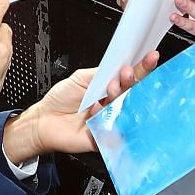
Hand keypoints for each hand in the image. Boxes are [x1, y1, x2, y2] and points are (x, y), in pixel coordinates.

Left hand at [2, 51, 159, 162]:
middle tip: (127, 73)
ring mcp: (111, 120)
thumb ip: (102, 73)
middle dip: (132, 80)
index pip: (130, 77)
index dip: (142, 67)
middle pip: (133, 92)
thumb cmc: (60, 101)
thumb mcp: (81, 78)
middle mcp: (113, 104)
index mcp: (109, 88)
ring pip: (125, 108)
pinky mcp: (106, 137)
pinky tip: (97, 110)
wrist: (44, 122)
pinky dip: (106, 116)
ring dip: (119, 96)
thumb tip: (121, 64)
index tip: (150, 57)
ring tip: (110, 89)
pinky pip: (115, 127)